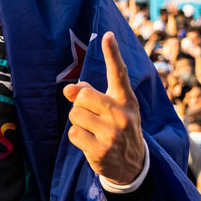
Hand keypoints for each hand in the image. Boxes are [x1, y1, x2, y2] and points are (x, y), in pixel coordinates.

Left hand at [62, 33, 146, 185]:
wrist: (133, 165)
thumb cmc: (118, 127)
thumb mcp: (112, 108)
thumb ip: (90, 93)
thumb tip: (68, 90)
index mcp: (126, 99)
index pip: (118, 73)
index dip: (112, 53)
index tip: (107, 35)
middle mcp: (122, 114)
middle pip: (83, 95)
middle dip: (81, 105)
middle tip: (93, 116)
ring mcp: (113, 134)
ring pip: (75, 114)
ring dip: (78, 122)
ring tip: (94, 130)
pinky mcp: (101, 150)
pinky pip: (73, 134)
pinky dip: (77, 137)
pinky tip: (91, 143)